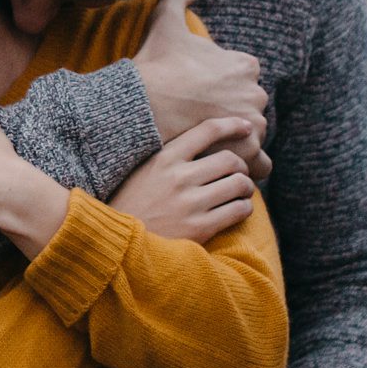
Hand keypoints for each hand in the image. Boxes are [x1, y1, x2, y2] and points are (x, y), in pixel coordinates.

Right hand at [108, 117, 258, 243]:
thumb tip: (208, 144)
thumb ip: (173, 157)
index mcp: (165, 158)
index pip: (208, 130)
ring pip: (240, 184)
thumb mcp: (145, 170)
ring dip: (246, 188)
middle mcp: (178, 178)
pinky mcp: (199, 228)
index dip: (233, 125)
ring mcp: (190, 204)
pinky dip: (244, 208)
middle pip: (231, 160)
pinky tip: (236, 210)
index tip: (247, 127)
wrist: (119, 243)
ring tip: (239, 193)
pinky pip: (238, 210)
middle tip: (238, 175)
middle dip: (241, 167)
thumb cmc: (132, 204)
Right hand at [133, 0, 270, 179]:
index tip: (201, 94)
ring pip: (252, 135)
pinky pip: (260, 164)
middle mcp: (257, 95)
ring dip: (238, 141)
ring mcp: (255, 126)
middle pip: (248, 107)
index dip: (221, 87)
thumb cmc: (156, 68)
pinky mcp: (248, 153)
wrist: (144, 109)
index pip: (241, 79)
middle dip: (231, 114)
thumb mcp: (165, 22)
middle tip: (201, 121)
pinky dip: (250, 166)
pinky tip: (228, 165)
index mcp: (246, 66)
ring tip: (210, 146)